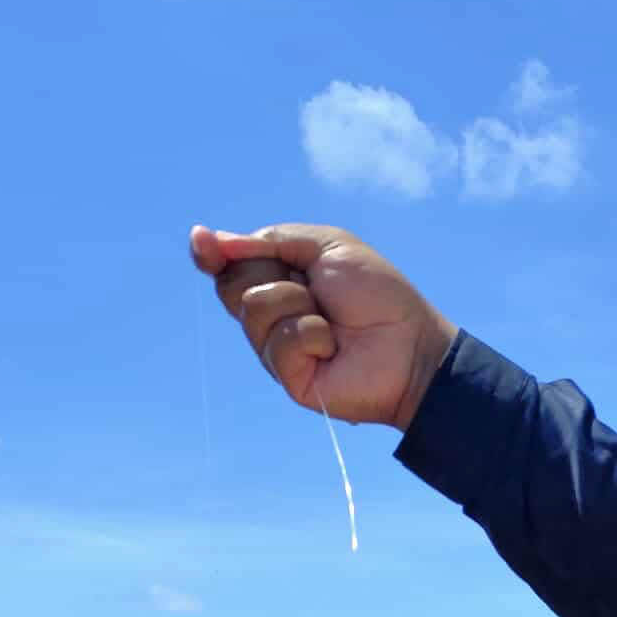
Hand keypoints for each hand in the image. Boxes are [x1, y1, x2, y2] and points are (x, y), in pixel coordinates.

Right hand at [191, 222, 457, 430]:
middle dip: (273, 272)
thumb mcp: (328, 246)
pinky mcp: (287, 377)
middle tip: (313, 285)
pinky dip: (310, 335)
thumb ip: (274, 240)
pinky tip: (333, 346)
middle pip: (232, 284)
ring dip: (297, 303)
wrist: (412, 344)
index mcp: (279, 280)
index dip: (212, 253)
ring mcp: (276, 348)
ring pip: (253, 308)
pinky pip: (277, 343)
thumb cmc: (378, 295)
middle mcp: (272, 315)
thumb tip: (213, 240)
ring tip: (330, 319)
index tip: (203, 243)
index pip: (228, 266)